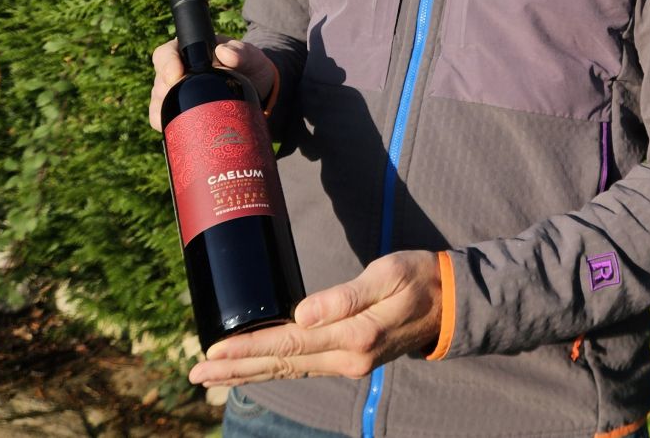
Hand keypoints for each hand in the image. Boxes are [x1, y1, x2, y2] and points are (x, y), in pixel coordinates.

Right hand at [149, 37, 276, 130]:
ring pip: (159, 103)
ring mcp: (178, 93)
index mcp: (189, 51)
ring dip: (165, 111)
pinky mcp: (181, 112)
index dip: (166, 64)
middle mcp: (178, 72)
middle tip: (186, 101)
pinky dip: (168, 126)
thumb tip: (224, 53)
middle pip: (160, 82)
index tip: (176, 75)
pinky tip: (177, 131)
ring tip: (185, 118)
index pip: (165, 54)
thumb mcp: (251, 57)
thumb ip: (242, 52)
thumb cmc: (250, 66)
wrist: (257, 90)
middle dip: (166, 93)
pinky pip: (165, 120)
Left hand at [187, 251, 442, 385]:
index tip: (213, 351)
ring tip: (215, 375)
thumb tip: (301, 314)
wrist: (452, 303)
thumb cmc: (420, 278)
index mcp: (352, 336)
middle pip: (280, 365)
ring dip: (249, 372)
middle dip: (236, 368)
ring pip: (289, 370)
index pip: (287, 344)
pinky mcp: (351, 358)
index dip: (247, 348)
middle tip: (196, 371)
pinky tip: (257, 368)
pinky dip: (274, 368)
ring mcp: (349, 362)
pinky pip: (303, 366)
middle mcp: (347, 357)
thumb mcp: (387, 274)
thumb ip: (345, 296)